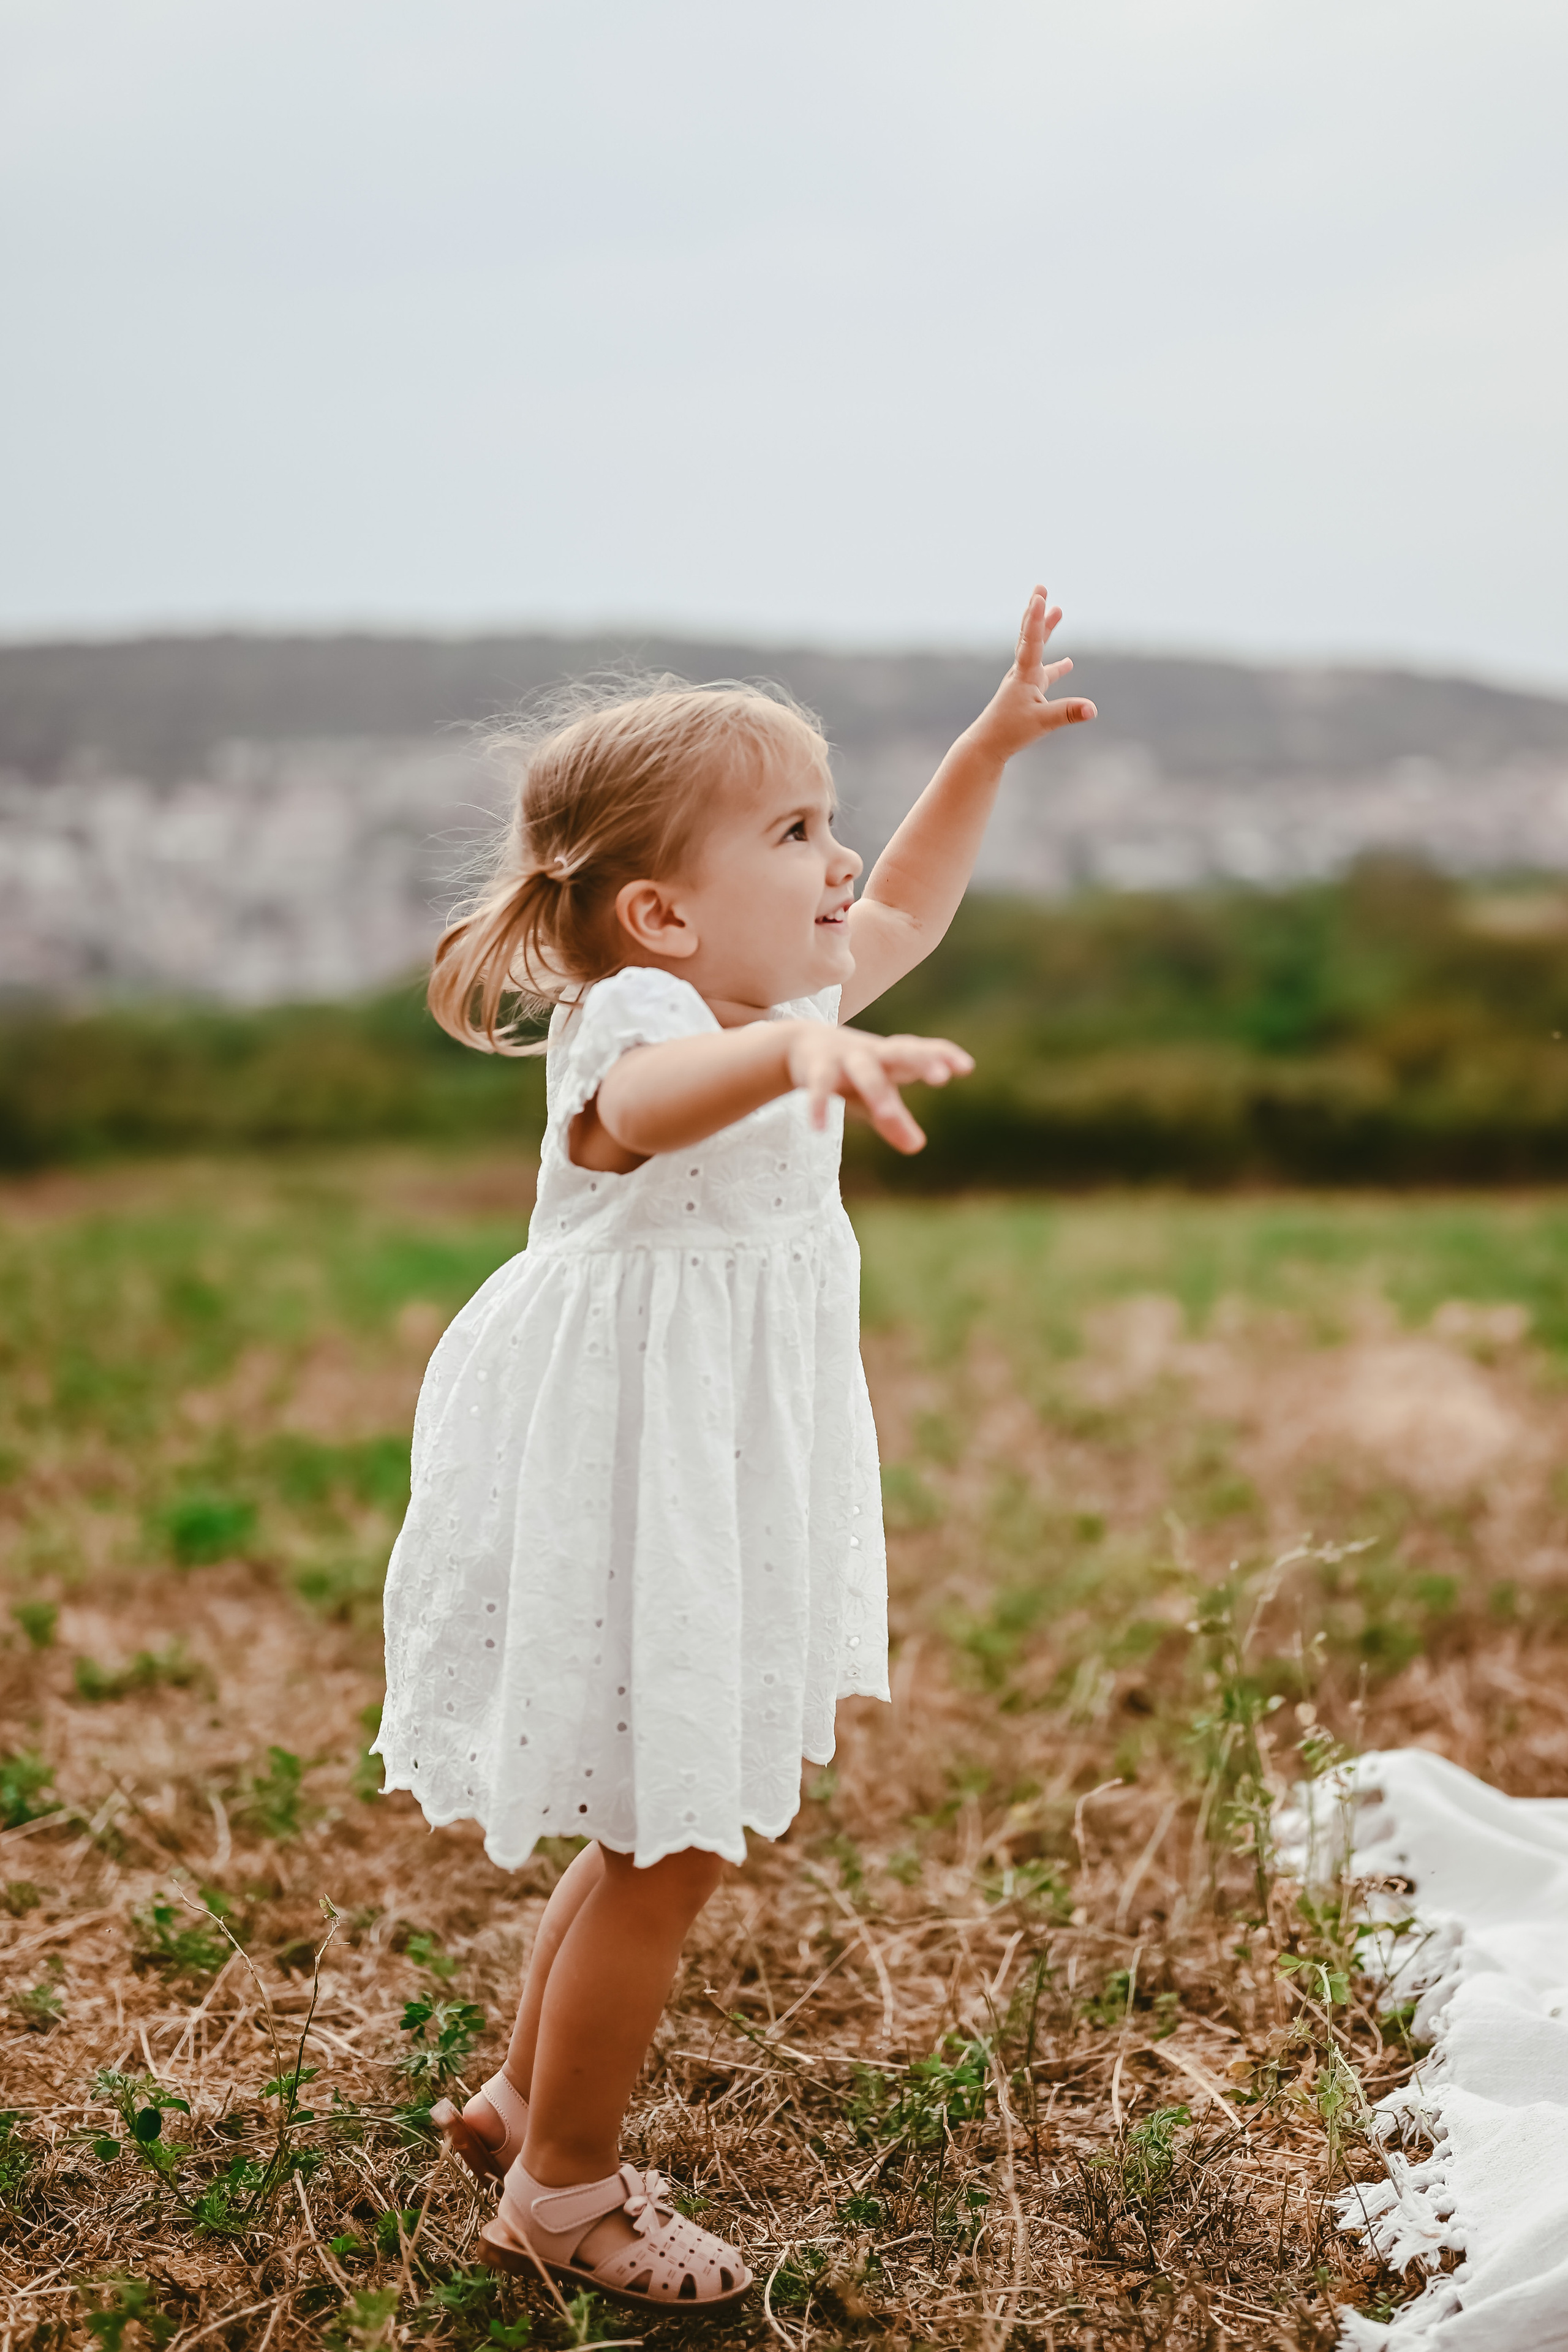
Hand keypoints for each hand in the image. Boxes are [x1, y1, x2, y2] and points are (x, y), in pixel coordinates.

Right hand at [784, 1024, 974, 1153]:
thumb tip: (917, 1147)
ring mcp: (844, 1058)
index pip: (921, 1050)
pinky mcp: (817, 1068)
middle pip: (900, 1052)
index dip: (943, 1055)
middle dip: (920, 1062)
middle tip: (941, 1077)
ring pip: (864, 1071)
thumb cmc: (850, 1072)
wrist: (801, 1045)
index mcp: (891, 1057)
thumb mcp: (872, 1097)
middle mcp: (872, 1053)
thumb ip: (894, 1119)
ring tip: (888, 1115)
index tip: (967, 1067)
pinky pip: (820, 1086)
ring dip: (876, 1091)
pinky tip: (819, 1128)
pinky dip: (818, 1105)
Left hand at [970, 586, 1096, 761]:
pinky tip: (1068, 664)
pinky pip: (1044, 673)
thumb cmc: (1010, 732)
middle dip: (1037, 613)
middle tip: (1041, 588)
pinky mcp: (1026, 694)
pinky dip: (1056, 667)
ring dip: (1046, 630)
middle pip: (1030, 636)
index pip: (1031, 642)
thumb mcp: (1043, 722)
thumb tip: (1093, 709)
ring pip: (1037, 650)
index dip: (1036, 619)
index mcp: (1024, 675)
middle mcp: (1022, 674)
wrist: (986, 746)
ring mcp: (1023, 683)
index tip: (1039, 596)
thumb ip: (1068, 713)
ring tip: (1059, 611)